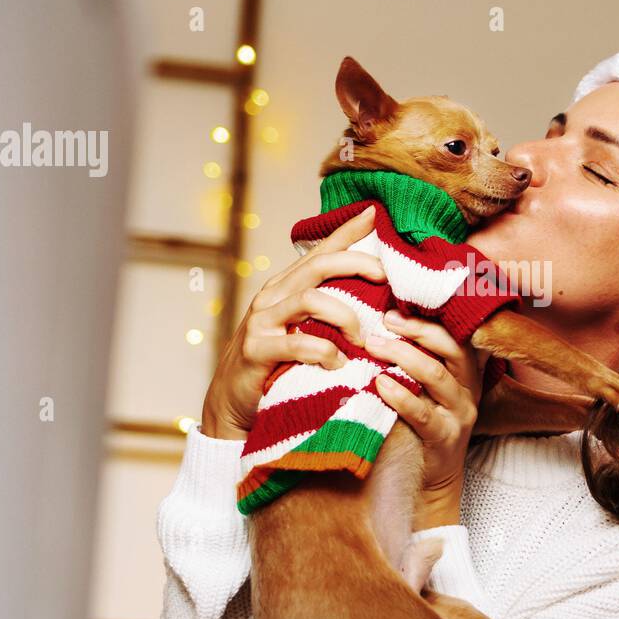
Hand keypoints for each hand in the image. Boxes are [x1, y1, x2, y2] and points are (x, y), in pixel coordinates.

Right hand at [200, 206, 385, 439]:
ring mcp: (261, 322)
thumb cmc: (276, 366)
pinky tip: (338, 365)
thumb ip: (329, 312)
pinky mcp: (256, 350)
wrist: (233, 404)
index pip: (319, 251)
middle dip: (357, 265)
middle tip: (386, 278)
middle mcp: (272, 297)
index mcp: (285, 288)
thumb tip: (373, 297)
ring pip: (311, 299)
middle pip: (318, 266)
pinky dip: (326, 353)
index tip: (374, 213)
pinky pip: (299, 344)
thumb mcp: (303, 332)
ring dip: (345, 317)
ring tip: (362, 339)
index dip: (346, 231)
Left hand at [368, 311, 491, 529]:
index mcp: (466, 369)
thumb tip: (384, 317)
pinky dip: (400, 396)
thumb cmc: (424, 419)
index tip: (397, 304)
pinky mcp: (446, 438)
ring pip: (437, 376)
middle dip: (418, 329)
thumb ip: (418, 354)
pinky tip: (379, 384)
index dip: (430, 316)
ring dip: (403, 357)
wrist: (434, 475)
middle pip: (452, 348)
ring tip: (374, 346)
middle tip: (384, 320)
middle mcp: (469, 387)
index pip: (457, 332)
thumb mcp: (427, 384)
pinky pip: (423, 413)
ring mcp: (460, 413)